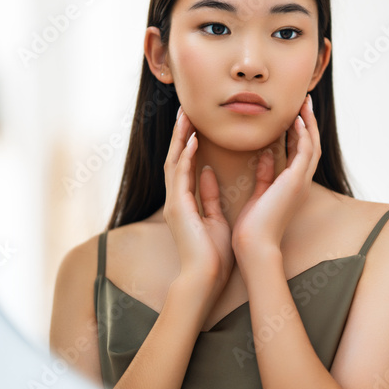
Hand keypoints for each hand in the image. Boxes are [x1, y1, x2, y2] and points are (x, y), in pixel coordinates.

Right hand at [162, 107, 233, 296]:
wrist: (206, 278)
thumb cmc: (213, 254)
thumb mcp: (215, 218)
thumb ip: (209, 195)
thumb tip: (207, 173)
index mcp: (186, 202)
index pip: (185, 165)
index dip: (188, 143)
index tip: (195, 123)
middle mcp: (177, 200)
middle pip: (176, 159)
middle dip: (180, 134)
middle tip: (185, 110)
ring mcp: (174, 204)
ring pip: (173, 163)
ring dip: (179, 139)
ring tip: (185, 117)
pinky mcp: (178, 209)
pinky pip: (179, 178)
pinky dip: (184, 158)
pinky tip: (190, 142)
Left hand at [232, 94, 320, 256]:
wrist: (254, 245)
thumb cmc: (253, 226)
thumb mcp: (259, 194)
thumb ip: (265, 174)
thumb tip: (266, 154)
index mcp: (292, 186)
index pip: (300, 152)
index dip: (299, 132)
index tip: (294, 114)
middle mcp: (301, 183)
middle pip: (311, 145)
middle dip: (308, 122)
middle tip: (304, 101)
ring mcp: (301, 182)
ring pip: (312, 145)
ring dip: (309, 123)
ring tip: (304, 103)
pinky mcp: (295, 182)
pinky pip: (304, 152)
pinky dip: (303, 134)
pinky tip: (297, 120)